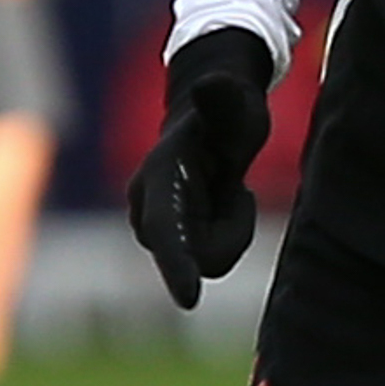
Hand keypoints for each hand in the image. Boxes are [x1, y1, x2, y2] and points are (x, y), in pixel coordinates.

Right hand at [128, 27, 278, 307]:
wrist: (211, 121)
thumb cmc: (226, 111)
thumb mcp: (235, 102)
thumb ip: (224, 98)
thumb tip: (212, 85)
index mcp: (158, 176)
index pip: (164, 229)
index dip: (176, 264)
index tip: (189, 300)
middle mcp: (147, 207)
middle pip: (198, 257)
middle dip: (230, 230)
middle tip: (237, 188)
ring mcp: (156, 228)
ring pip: (207, 262)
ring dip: (230, 231)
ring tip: (228, 191)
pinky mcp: (170, 241)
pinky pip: (210, 261)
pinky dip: (227, 236)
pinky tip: (223, 205)